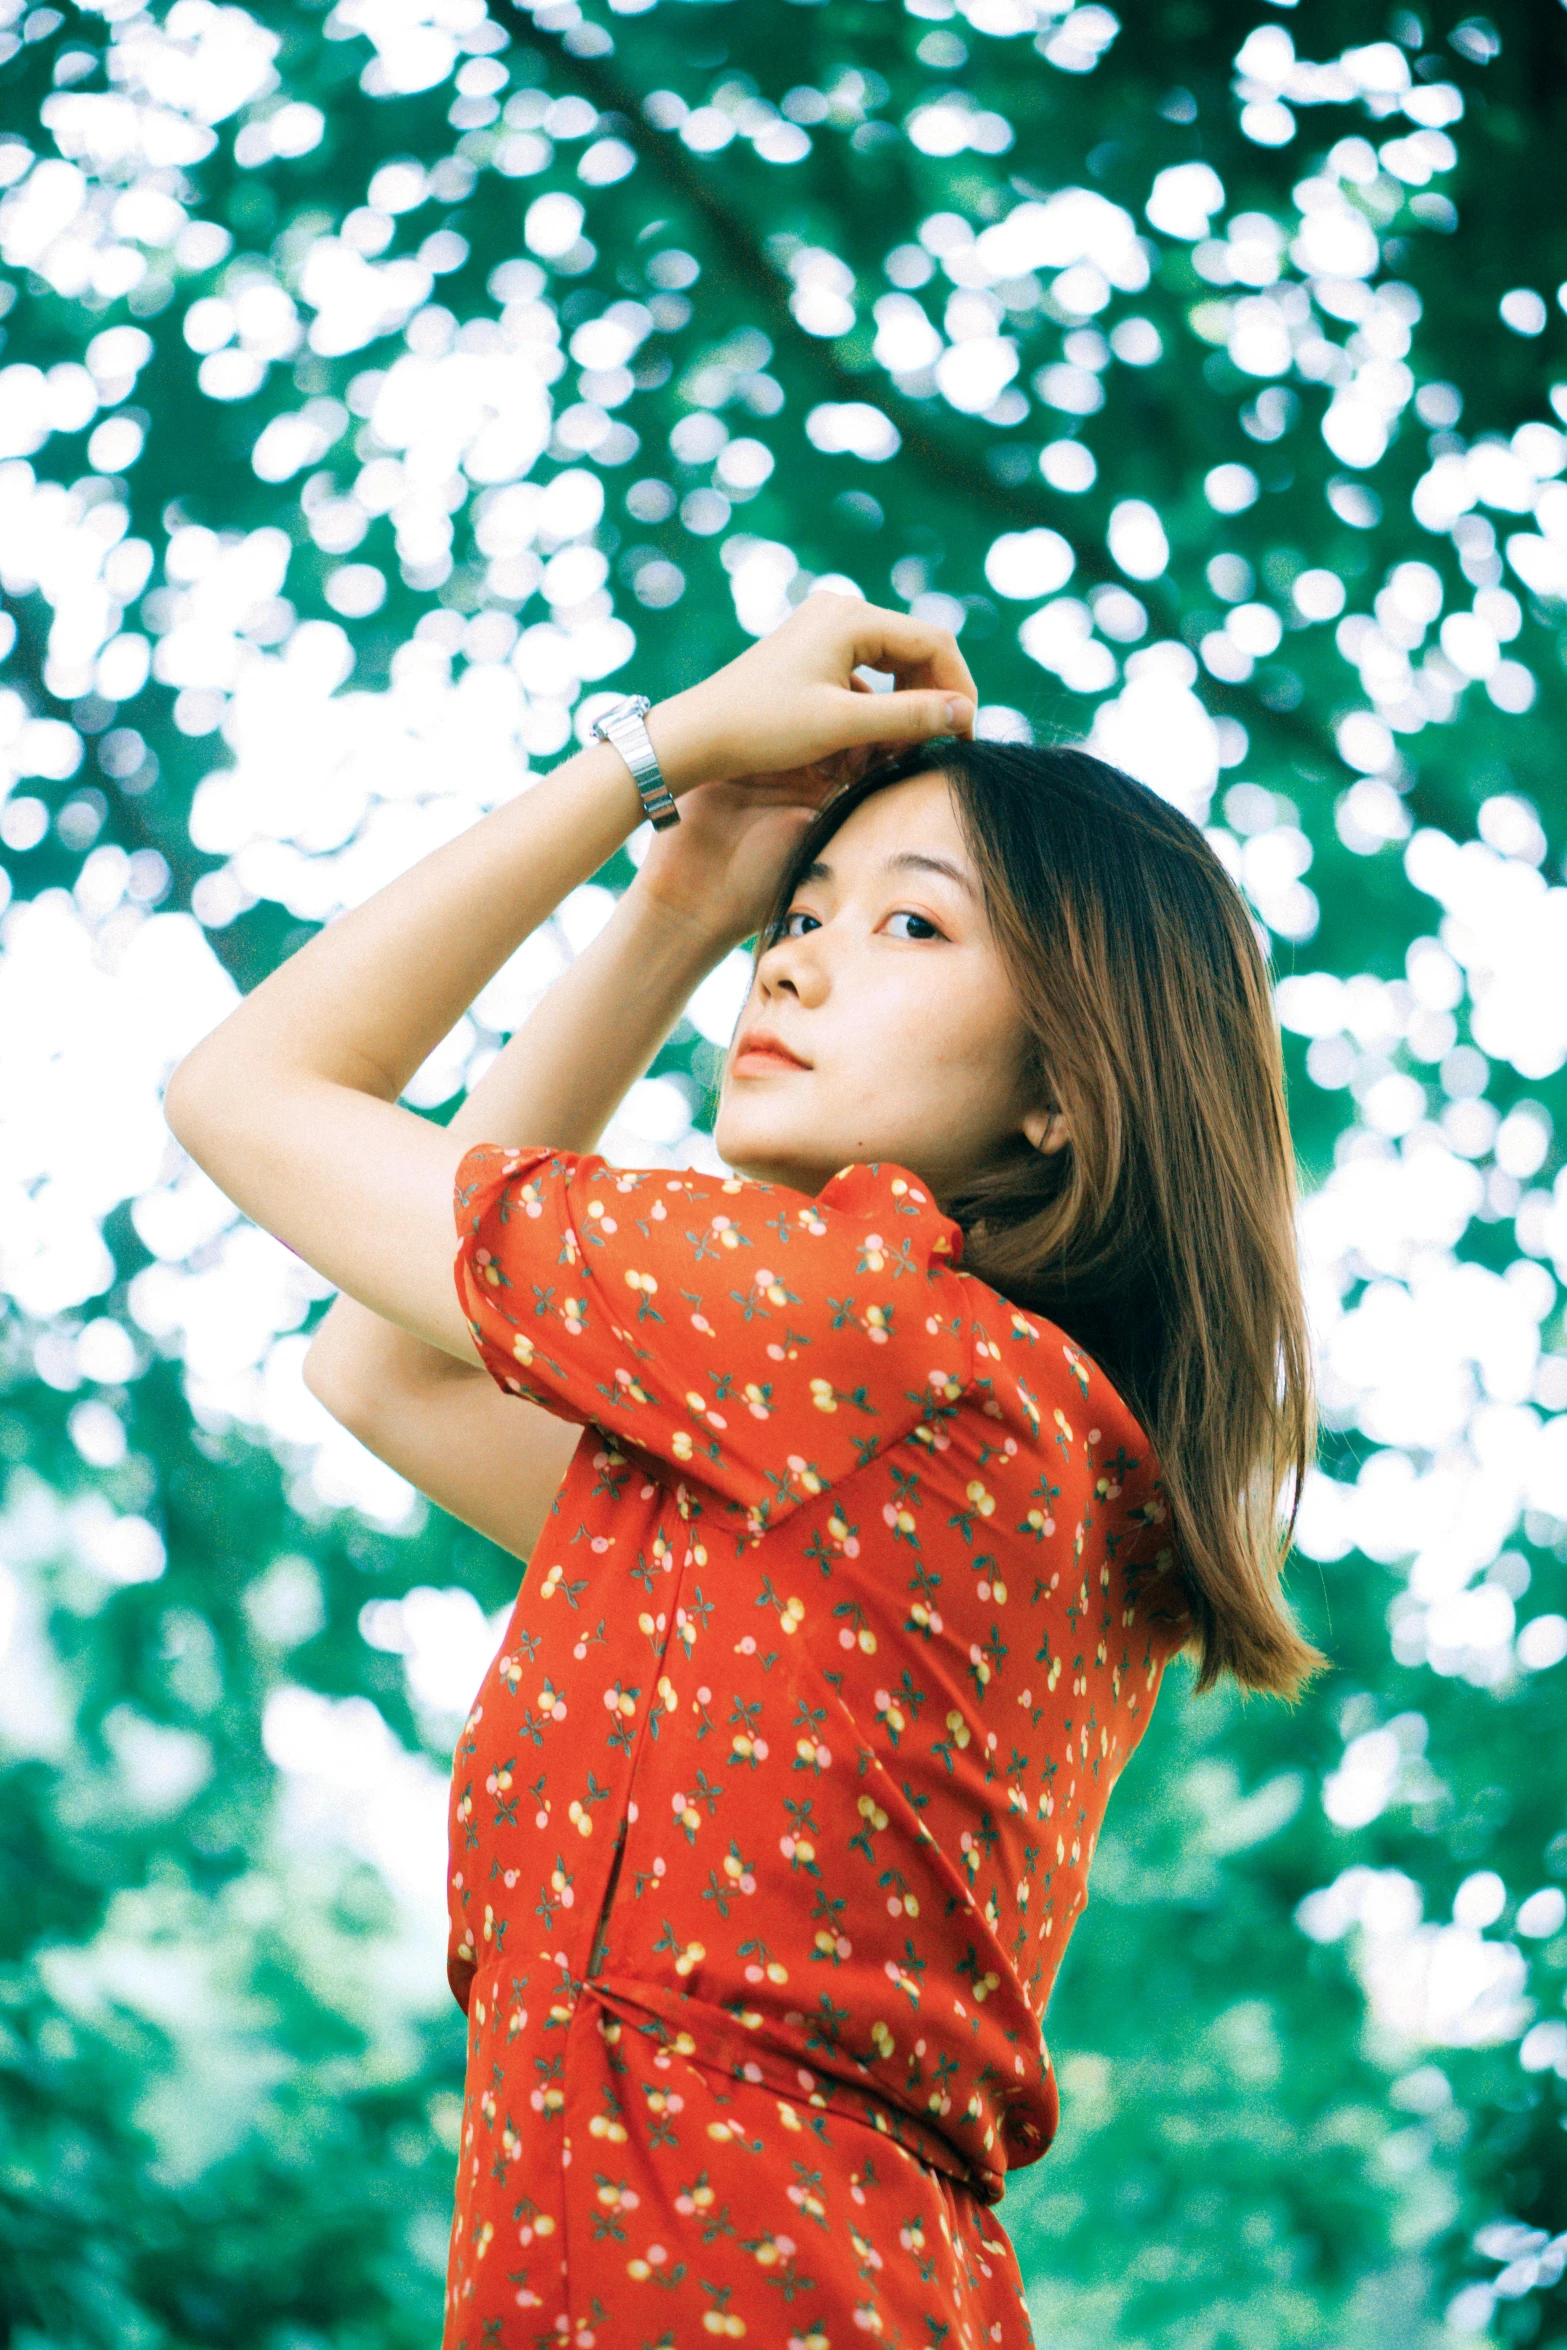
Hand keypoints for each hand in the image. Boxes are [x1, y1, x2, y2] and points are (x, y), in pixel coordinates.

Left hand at [630, 596, 977, 952]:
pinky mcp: (812, 654)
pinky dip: (875, 712)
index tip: (966, 736)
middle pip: (916, 653)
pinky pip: (864, 678)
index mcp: (852, 616)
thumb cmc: (763, 728)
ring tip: (897, 754)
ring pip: (891, 668)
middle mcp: (841, 612)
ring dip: (903, 711)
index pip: (935, 644)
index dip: (959, 690)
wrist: (696, 735)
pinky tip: (866, 749)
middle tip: (932, 750)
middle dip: (930, 702)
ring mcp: (824, 631)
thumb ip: (910, 718)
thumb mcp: (843, 726)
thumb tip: (966, 713)